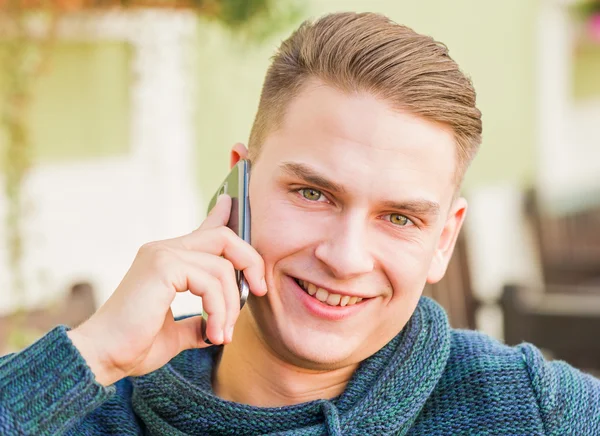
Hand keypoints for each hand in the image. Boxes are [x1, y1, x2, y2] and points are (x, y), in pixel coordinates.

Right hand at [67, 195, 265, 385]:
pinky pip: (211, 281)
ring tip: (224, 335)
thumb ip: (198, 322)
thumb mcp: (177, 332)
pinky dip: (220, 309)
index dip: (222, 214)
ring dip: (232, 305)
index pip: (204, 230)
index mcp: (167, 260)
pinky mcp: (163, 266)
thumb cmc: (134, 346)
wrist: (103, 357)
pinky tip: (215, 333)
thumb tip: (216, 328)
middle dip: (250, 261)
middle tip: (259, 291)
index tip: (232, 202)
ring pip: (223, 267)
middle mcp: (164, 250)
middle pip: (224, 238)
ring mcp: (163, 254)